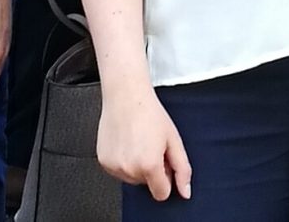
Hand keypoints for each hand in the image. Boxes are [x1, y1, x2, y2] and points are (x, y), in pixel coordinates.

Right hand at [98, 82, 192, 200]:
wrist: (126, 96)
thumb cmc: (149, 113)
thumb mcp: (173, 140)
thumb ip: (182, 169)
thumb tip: (185, 192)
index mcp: (149, 165)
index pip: (161, 194)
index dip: (166, 179)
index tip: (163, 163)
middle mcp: (129, 169)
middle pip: (146, 185)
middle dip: (151, 169)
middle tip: (151, 145)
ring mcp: (114, 166)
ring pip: (132, 179)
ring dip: (137, 166)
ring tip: (138, 142)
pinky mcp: (103, 161)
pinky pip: (118, 170)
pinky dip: (124, 161)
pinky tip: (126, 142)